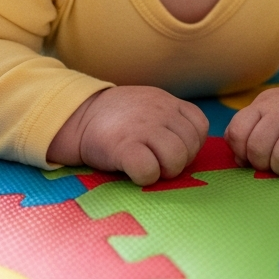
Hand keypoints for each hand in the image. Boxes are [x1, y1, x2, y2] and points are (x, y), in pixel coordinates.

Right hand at [47, 86, 208, 185]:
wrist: (78, 116)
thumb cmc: (118, 120)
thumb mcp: (150, 107)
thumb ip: (172, 120)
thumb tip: (190, 150)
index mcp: (167, 102)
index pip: (200, 126)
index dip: (190, 144)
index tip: (170, 148)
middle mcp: (159, 111)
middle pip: (190, 146)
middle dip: (178, 162)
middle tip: (157, 162)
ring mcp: (142, 128)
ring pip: (176, 159)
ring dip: (164, 171)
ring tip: (147, 167)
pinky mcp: (124, 147)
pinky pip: (149, 170)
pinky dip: (145, 177)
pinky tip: (133, 171)